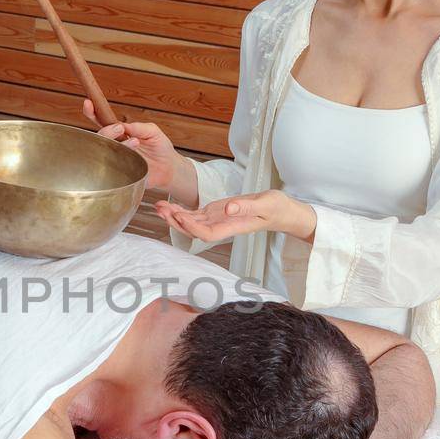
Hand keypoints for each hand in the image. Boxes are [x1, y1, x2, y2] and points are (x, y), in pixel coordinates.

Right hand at [79, 99, 179, 191]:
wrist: (170, 170)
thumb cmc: (161, 148)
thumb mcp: (153, 131)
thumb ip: (138, 127)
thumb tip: (122, 124)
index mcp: (120, 133)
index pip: (102, 122)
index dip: (93, 113)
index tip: (88, 103)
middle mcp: (115, 146)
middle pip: (99, 137)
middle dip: (106, 131)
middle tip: (120, 129)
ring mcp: (116, 160)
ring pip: (105, 151)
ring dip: (119, 145)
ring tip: (136, 142)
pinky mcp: (120, 175)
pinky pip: (112, 168)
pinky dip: (121, 161)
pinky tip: (134, 158)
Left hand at [156, 190, 310, 244]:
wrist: (281, 210)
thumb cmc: (276, 208)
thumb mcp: (265, 204)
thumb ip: (246, 207)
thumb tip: (227, 208)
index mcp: (231, 227)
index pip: (206, 234)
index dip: (191, 227)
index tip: (179, 216)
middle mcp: (221, 226)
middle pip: (193, 230)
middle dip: (175, 222)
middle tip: (160, 208)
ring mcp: (216, 220)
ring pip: (190, 222)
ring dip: (173, 216)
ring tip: (158, 205)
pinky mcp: (215, 212)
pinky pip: (194, 214)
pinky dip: (180, 210)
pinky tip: (168, 204)